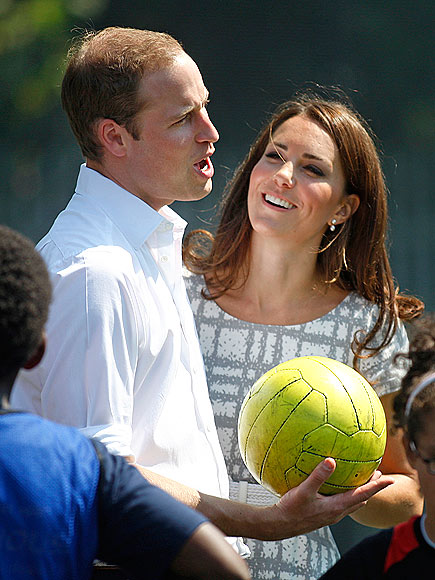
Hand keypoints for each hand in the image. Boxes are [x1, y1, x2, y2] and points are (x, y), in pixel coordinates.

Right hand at [262, 458, 393, 539]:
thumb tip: (331, 461)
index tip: (390, 479)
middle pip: (362, 499)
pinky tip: (337, 487)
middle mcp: (337, 512)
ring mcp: (331, 515)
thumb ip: (318, 476)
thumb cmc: (291, 510)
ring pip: (353, 503)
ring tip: (362, 479)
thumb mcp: (304, 491)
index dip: (377, 487)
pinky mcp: (324, 515)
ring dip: (361, 492)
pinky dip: (348, 494)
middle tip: (377, 474)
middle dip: (372, 487)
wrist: (279, 525)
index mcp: (336, 506)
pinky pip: (342, 504)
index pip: (363, 494)